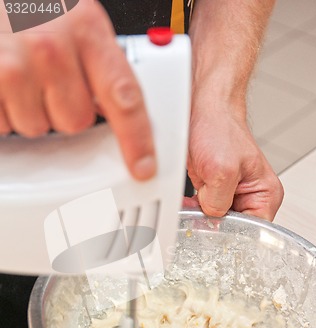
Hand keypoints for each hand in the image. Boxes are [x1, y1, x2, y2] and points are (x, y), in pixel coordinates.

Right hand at [0, 0, 155, 179]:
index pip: (124, 96)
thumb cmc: (32, 10)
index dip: (136, 138)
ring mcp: (17, 66)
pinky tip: (5, 84)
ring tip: (22, 77)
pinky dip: (5, 111)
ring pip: (38, 128)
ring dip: (31, 111)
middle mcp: (52, 48)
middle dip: (63, 111)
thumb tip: (118, 108)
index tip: (143, 166)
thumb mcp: (76, 23)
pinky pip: (6, 125)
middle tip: (49, 82)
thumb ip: (101, 64)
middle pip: (76, 122)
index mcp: (86, 29)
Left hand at [186, 101, 283, 221]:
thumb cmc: (219, 128)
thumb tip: (211, 219)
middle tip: (200, 213)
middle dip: (213, 223)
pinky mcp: (214, 191)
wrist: (202, 110)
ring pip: (214, 221)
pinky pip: (202, 211)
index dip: (231, 233)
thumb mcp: (222, 170)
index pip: (253, 232)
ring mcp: (231, 194)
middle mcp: (251, 197)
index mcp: (265, 195)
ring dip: (200, 216)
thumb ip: (218, 202)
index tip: (213, 227)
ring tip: (194, 202)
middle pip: (232, 229)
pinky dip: (192, 209)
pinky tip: (188, 202)